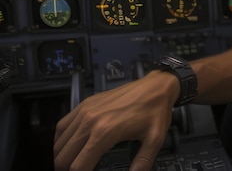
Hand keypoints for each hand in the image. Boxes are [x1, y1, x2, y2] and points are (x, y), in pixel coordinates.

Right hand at [54, 69, 178, 170]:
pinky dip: (61, 139)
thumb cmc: (156, 110)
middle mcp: (90, 121)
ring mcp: (86, 110)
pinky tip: (70, 145)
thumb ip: (143, 162)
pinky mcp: (86, 102)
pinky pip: (62, 125)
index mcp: (104, 132)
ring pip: (58, 142)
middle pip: (63, 157)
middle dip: (67, 170)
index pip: (77, 167)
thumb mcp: (155, 139)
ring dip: (62, 156)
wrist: (157, 85)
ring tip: (73, 163)